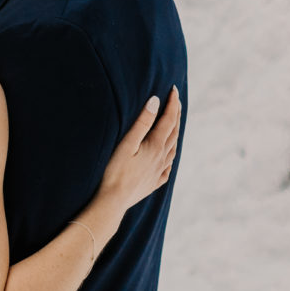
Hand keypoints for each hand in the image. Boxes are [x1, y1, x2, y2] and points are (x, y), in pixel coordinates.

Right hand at [99, 86, 180, 211]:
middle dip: (176, 114)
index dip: (172, 103)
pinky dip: (170, 156)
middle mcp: (162, 158)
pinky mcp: (153, 182)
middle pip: (174, 132)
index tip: (173, 89)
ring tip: (174, 124)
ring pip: (173, 149)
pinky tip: (167, 157)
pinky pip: (168, 167)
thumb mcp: (127, 143)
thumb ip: (142, 122)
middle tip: (176, 101)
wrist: (113, 201)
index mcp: (156, 146)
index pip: (168, 119)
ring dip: (175, 133)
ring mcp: (159, 171)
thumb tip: (155, 101)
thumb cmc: (115, 171)